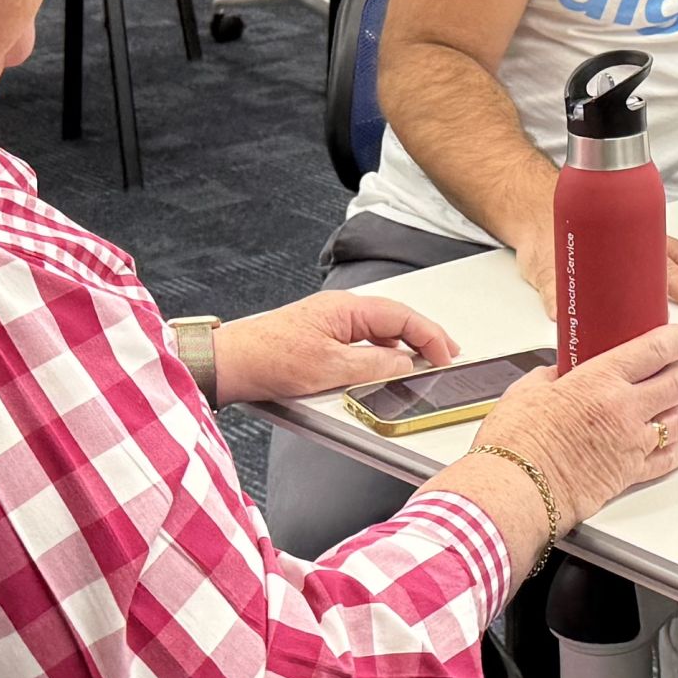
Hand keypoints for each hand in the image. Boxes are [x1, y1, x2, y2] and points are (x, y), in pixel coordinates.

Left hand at [214, 290, 454, 405]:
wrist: (230, 363)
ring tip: (425, 360)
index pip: (402, 316)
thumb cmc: (269, 358)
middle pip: (394, 319)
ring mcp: (329, 323)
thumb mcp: (331, 368)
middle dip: (423, 336)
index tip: (447, 354)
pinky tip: (387, 365)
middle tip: (447, 354)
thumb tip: (405, 365)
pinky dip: (383, 351)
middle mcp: (340, 310)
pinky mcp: (319, 338)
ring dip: (404, 344)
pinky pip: (362, 340)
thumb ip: (374, 366)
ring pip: (379, 329)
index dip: (430, 335)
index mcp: (346, 308)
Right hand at [451, 322, 677, 533]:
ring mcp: (632, 444)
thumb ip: (550, 376)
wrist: (516, 489)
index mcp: (600, 381)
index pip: (657, 349)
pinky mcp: (631, 475)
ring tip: (674, 402)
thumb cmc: (516, 444)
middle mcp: (624, 410)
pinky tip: (675, 441)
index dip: (677, 340)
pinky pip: (671, 459)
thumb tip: (558, 374)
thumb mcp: (527, 391)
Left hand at [509, 230, 677, 316]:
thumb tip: (561, 315)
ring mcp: (626, 234)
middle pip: (666, 261)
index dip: (675, 287)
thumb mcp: (544, 265)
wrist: (530, 203)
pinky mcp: (620, 233)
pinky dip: (670, 250)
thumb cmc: (541, 230)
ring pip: (666, 246)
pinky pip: (654, 239)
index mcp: (616, 245)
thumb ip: (553, 291)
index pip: (654, 270)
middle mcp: (627, 238)